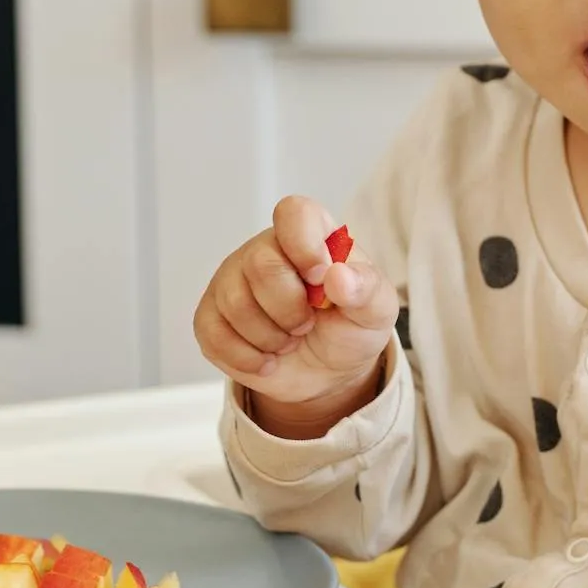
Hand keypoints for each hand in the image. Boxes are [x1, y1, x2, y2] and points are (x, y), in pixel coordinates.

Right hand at [194, 196, 398, 430]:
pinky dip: (248, 358)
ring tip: (288, 341)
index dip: (304, 245)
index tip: (320, 280)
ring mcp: (232, 281)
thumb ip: (368, 289)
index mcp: (308, 235)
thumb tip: (338, 277)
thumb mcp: (376, 311)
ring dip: (271, 338)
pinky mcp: (211, 315)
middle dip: (290, 310)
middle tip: (307, 324)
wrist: (326, 374)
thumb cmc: (349, 328)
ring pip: (235, 303)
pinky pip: (214, 334)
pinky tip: (267, 358)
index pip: (294, 213)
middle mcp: (265, 250)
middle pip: (261, 266)